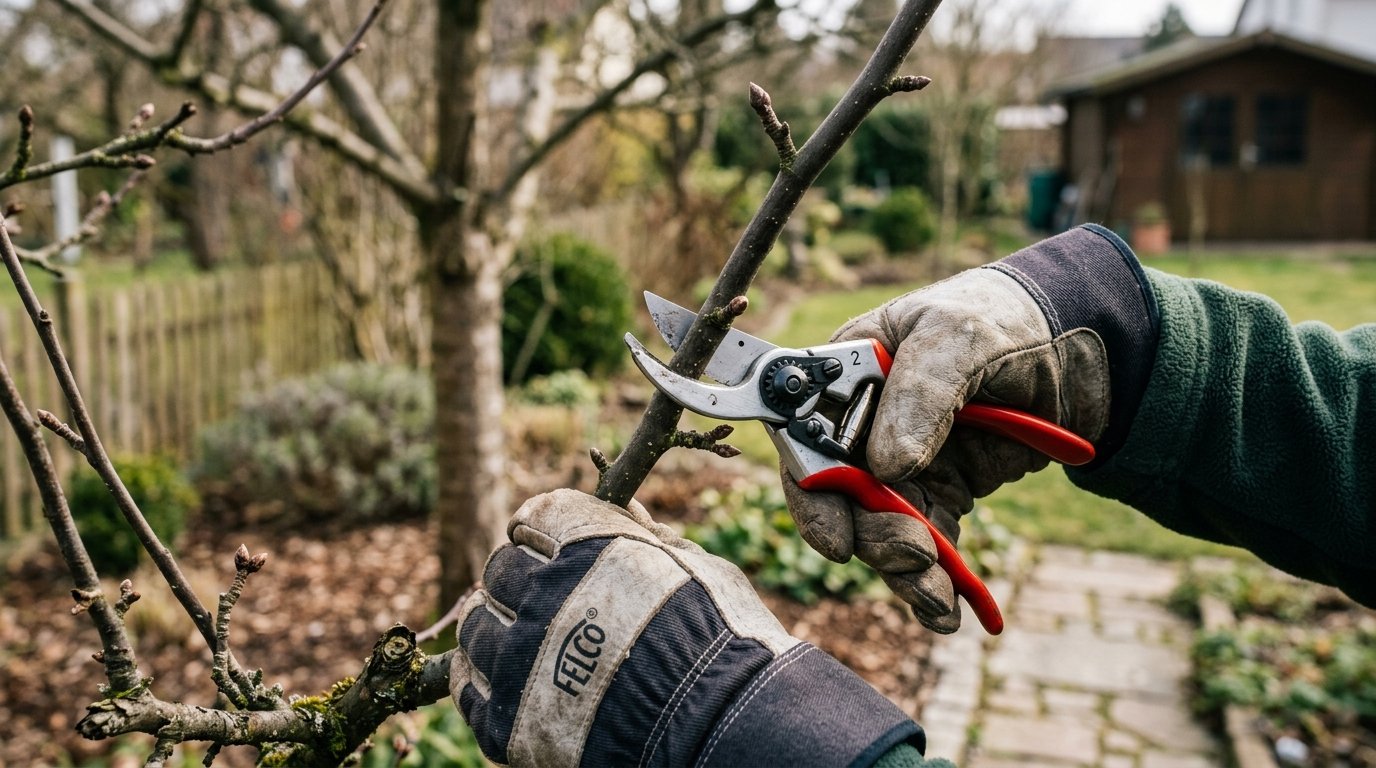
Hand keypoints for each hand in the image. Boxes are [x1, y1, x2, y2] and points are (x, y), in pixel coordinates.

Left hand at [451, 489, 923, 766]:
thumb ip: (652, 540)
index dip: (535, 525)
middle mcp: (545, 596)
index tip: (532, 535)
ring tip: (505, 634)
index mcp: (590, 548)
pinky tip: (489, 677)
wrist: (720, 728)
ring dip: (488, 624)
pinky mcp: (508, 722)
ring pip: (475, 627)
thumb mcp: (698, 568)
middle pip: (500, 570)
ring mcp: (521, 660)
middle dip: (512, 576)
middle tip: (523, 591)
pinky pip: (467, 691)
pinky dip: (474, 678)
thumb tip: (630, 510)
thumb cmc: (725, 643)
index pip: (539, 516)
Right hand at [783, 225, 1156, 632]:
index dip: (810, 492)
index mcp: (844, 376)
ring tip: (939, 599)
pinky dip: (932, 584)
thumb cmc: (1000, 318)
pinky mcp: (940, 494)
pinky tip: (949, 611)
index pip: (803, 439)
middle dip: (871, 537)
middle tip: (915, 555)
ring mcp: (899, 464)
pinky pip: (924, 547)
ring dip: (904, 572)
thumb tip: (885, 466)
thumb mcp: (960, 337)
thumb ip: (920, 393)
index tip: (837, 537)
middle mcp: (860, 426)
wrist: (1077, 347)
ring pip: (879, 532)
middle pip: (838, 499)